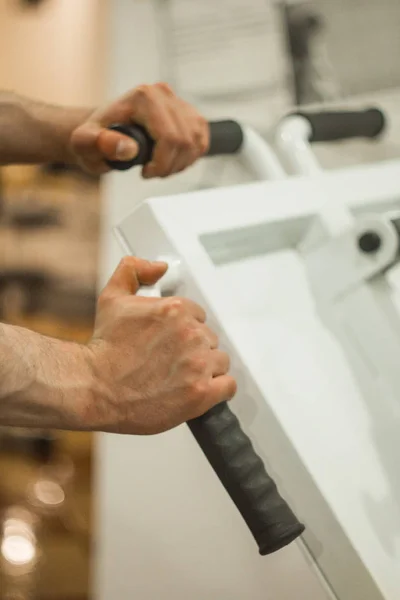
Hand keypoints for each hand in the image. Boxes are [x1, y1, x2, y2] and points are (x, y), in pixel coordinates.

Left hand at [70, 83, 208, 176]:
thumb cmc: (94, 139)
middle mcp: (163, 94)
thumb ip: (101, 144)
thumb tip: (128, 147)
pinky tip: (173, 159)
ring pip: (196, 141)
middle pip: (185, 141)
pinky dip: (191, 155)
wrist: (101, 131)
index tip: (145, 172)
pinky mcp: (188, 112)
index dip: (161, 163)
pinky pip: (202, 138)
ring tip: (160, 166)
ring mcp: (177, 101)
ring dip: (181, 163)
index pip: (169, 137)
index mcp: (143, 97)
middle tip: (152, 173)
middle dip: (170, 166)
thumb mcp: (85, 144)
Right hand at [84, 257, 235, 434]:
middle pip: (209, 339)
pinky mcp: (201, 392)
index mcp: (175, 309)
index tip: (170, 343)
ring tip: (180, 378)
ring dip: (205, 369)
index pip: (198, 317)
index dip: (184, 330)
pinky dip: (217, 389)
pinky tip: (198, 390)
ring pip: (219, 361)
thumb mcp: (112, 298)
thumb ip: (134, 271)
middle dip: (193, 349)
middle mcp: (190, 334)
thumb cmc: (104, 348)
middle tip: (170, 362)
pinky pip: (228, 386)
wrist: (93, 387)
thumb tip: (159, 266)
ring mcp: (198, 364)